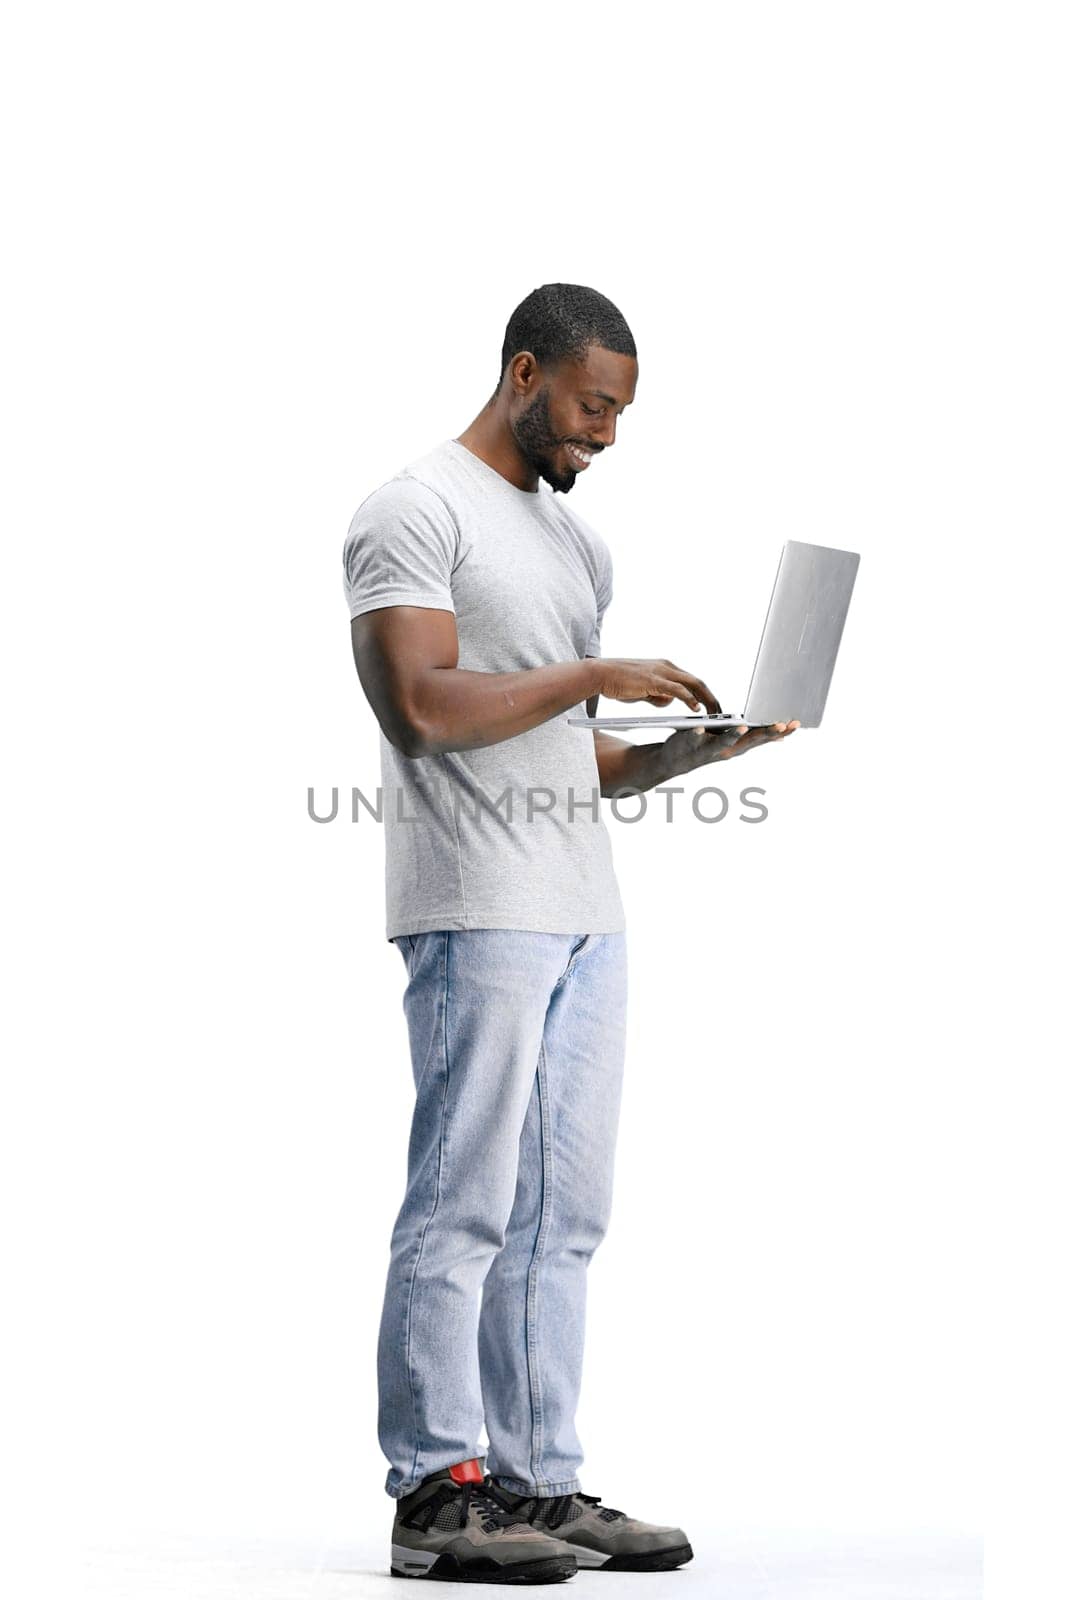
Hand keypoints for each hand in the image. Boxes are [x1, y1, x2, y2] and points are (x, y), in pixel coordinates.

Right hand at [598, 657, 719, 713]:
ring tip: (714, 714)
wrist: (600, 673)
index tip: (712, 707)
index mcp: (666, 668)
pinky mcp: (654, 680)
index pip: (691, 681)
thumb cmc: (619, 682)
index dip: (704, 694)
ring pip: (692, 684)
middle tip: (721, 714)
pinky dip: (689, 699)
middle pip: (697, 682)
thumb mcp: (643, 691)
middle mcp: (667, 667)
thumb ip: (657, 695)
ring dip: (706, 700)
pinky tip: (696, 709)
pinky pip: (677, 690)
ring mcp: (661, 672)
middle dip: (711, 698)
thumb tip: (669, 702)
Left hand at [660, 719, 800, 774]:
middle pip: (749, 741)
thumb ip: (754, 739)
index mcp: (738, 746)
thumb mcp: (734, 743)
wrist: (674, 761)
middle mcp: (727, 750)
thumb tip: (779, 737)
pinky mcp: (690, 744)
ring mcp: (708, 749)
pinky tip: (700, 729)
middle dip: (766, 733)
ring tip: (743, 727)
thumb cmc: (708, 746)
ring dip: (733, 736)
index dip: (780, 732)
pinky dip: (697, 734)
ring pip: (723, 743)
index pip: (763, 738)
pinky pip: (694, 739)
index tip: (796, 724)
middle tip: (782, 725)